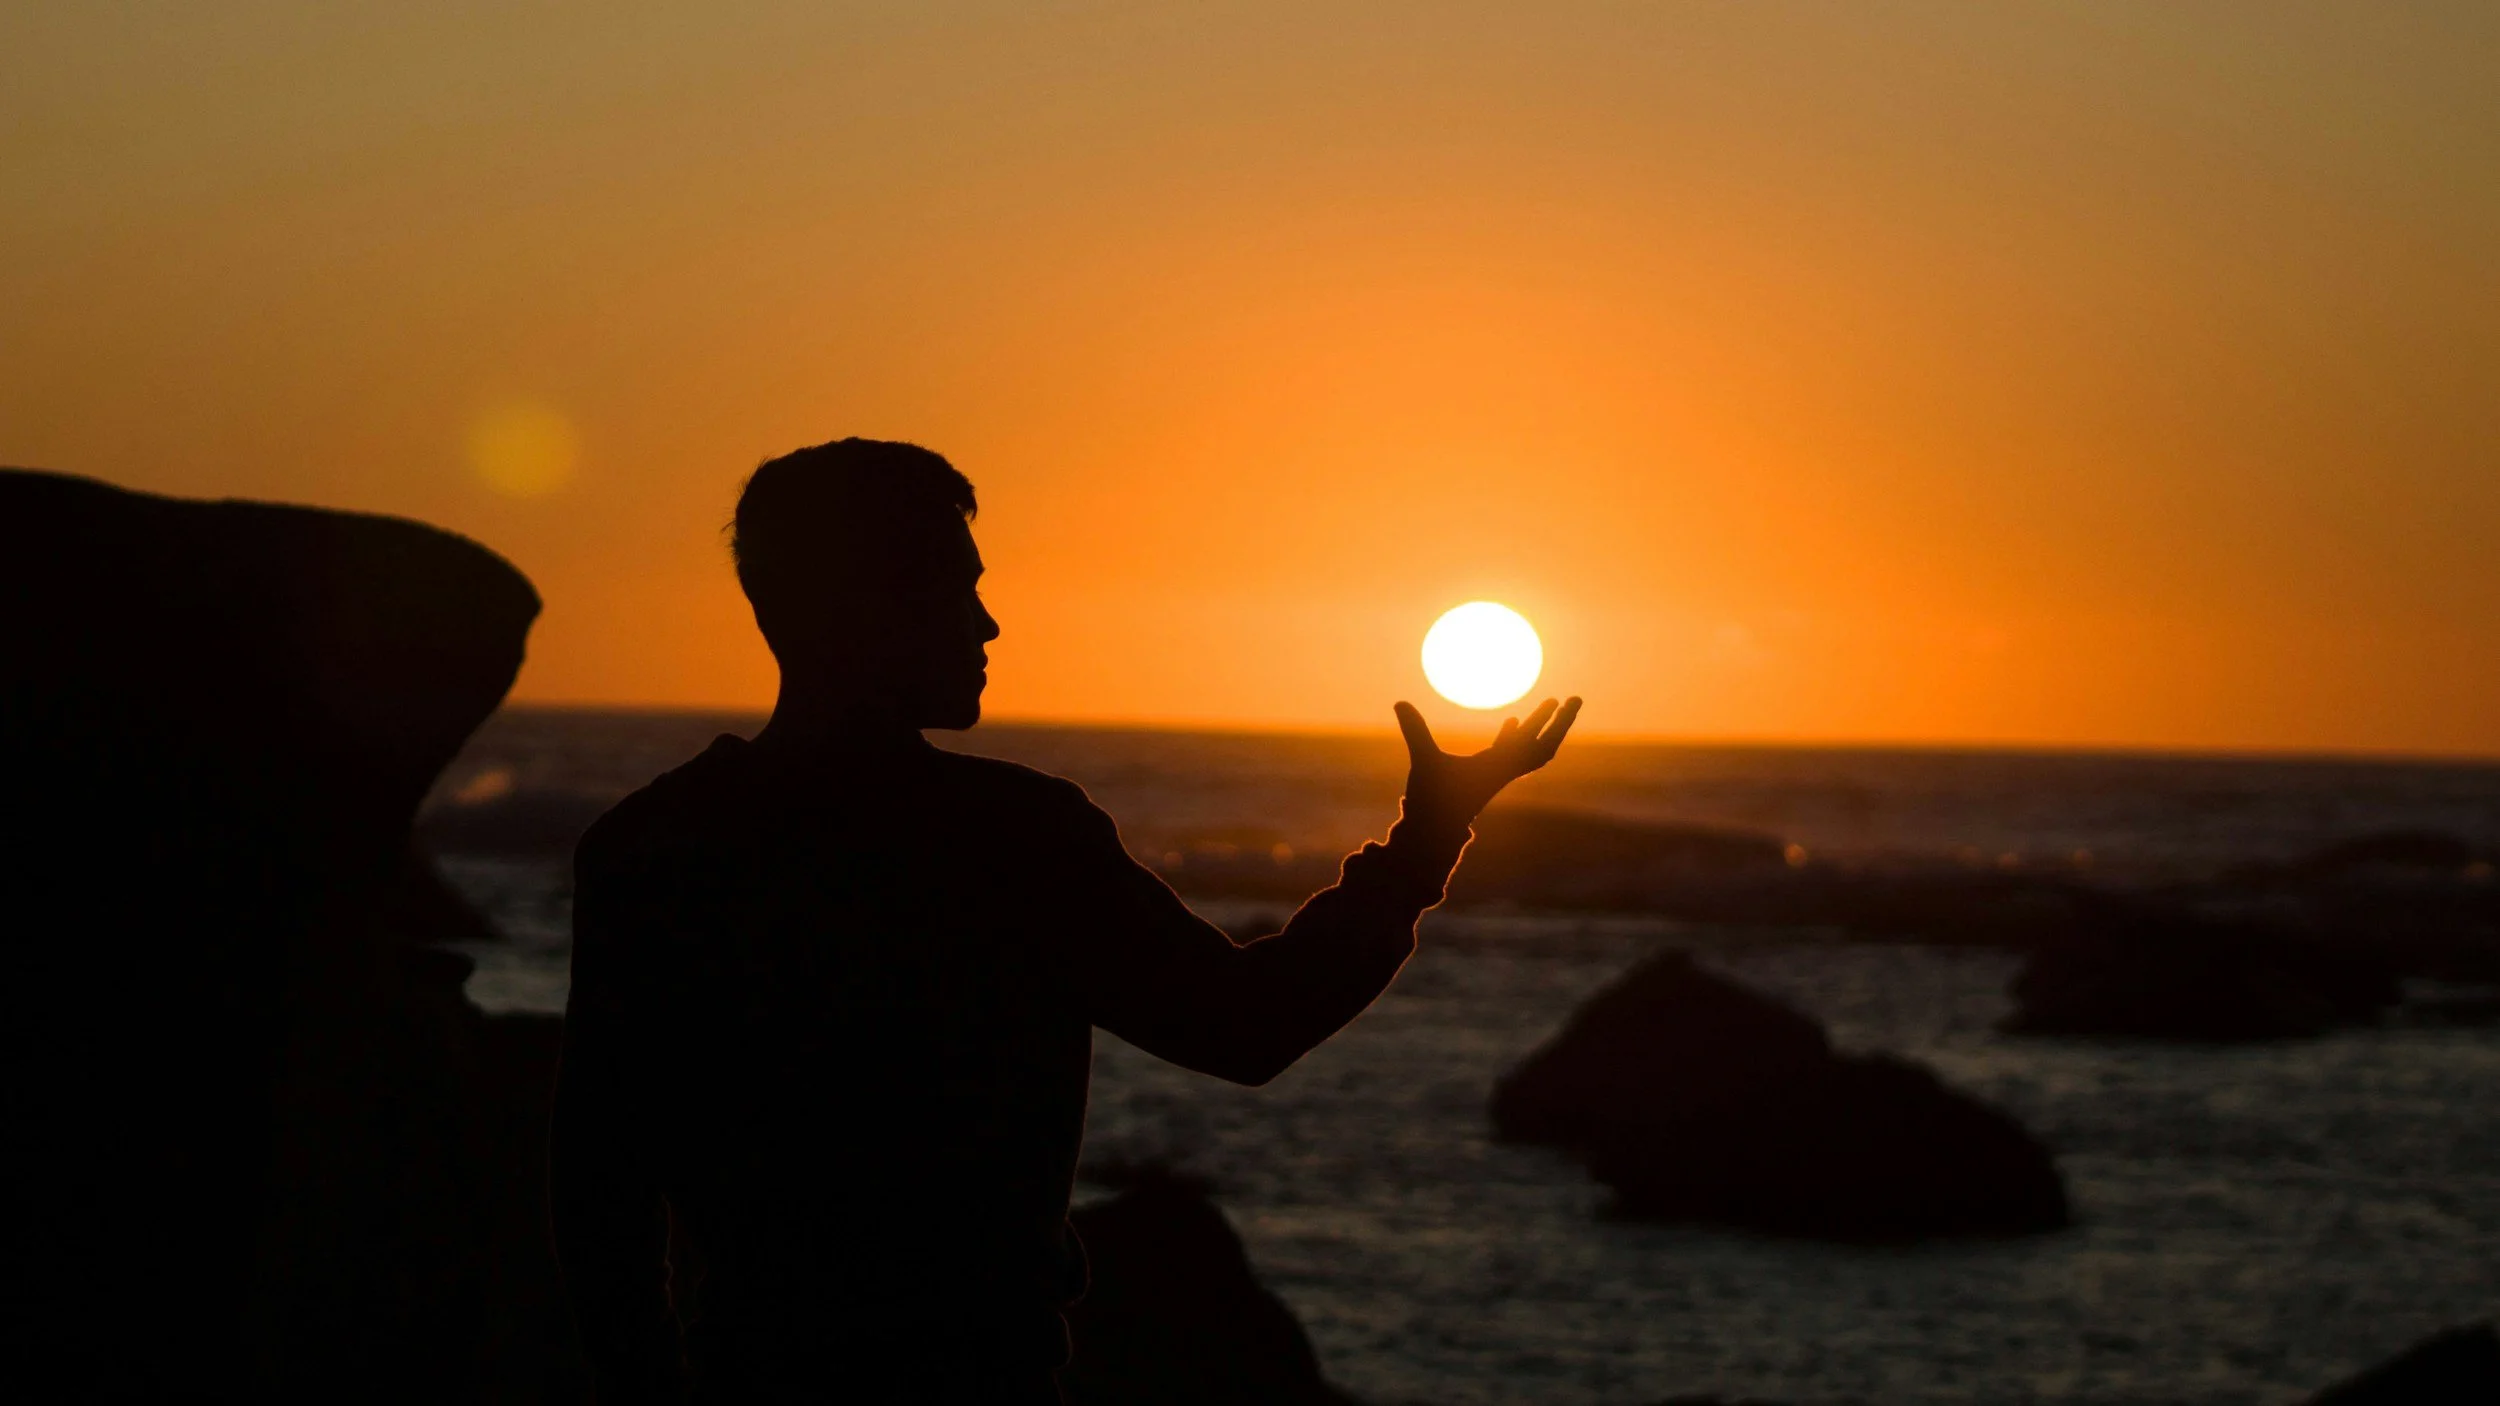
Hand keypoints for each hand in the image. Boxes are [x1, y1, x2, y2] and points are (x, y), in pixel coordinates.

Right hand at [1394, 696, 1581, 829]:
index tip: (1560, 700)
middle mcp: (1504, 772)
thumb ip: (1415, 732)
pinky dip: (1515, 737)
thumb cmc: (1431, 801)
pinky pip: (1510, 754)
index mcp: (1498, 769)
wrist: (1433, 833)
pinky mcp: (1487, 777)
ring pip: (1531, 751)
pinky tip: (1512, 722)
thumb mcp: (1424, 762)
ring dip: (1542, 729)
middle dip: (1560, 723)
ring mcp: (1497, 775)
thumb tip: (1399, 703)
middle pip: (1544, 747)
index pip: (1532, 743)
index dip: (1546, 721)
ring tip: (1551, 706)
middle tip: (1575, 699)